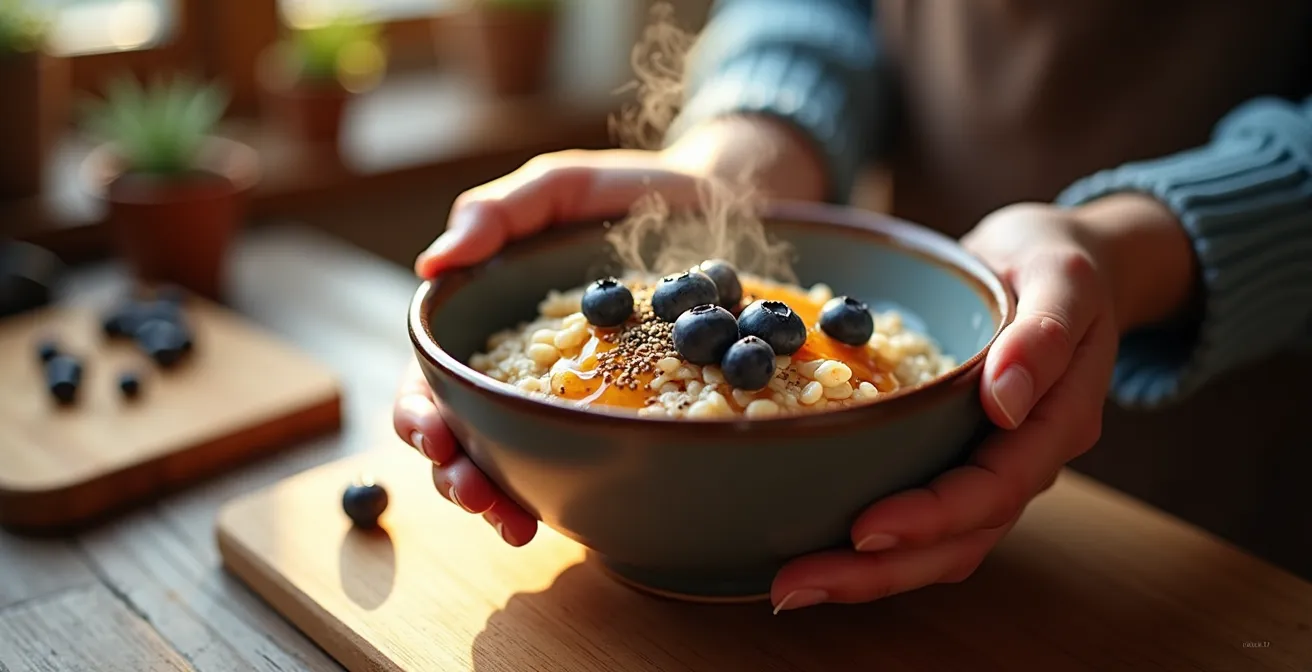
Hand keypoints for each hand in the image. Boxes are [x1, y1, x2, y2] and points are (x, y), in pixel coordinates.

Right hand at [394, 148, 701, 545]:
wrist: (718, 206)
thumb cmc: (624, 193)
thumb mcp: (560, 187)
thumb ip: (499, 212)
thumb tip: (432, 265)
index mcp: (487, 323)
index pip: (431, 380)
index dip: (419, 413)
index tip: (433, 434)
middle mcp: (520, 371)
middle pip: (463, 436)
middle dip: (457, 473)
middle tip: (476, 494)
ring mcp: (570, 399)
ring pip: (514, 462)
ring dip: (502, 499)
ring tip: (513, 523)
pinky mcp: (622, 413)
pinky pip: (588, 459)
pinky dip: (570, 491)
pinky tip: (566, 516)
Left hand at [770, 196, 1194, 612]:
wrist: (1060, 265)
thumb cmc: (1059, 265)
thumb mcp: (1060, 278)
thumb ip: (1042, 336)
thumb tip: (1004, 401)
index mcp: (1056, 421)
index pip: (996, 488)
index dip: (932, 517)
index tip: (865, 530)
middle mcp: (1025, 458)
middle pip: (960, 538)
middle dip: (879, 570)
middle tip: (795, 584)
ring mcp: (993, 465)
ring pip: (939, 544)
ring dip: (867, 573)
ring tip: (791, 586)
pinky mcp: (958, 458)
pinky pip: (922, 517)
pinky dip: (872, 544)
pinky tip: (813, 549)